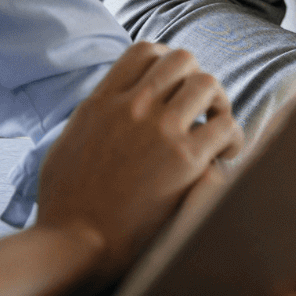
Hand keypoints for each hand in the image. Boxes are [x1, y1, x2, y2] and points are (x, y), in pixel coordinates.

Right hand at [34, 42, 243, 278]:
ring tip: (218, 127)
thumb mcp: (66, 145)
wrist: (75, 244)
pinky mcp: (185, 160)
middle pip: (181, 59)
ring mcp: (160, 130)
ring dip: (219, 102)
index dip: (166, 62)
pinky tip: (225, 155)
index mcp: (102, 102)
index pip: (143, 50)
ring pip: (208, 83)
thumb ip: (92, 120)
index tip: (174, 86)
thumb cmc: (64, 206)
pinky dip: (231, 137)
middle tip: (202, 106)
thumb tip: (105, 111)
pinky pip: (225, 126)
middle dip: (196, 78)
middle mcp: (133, 107)